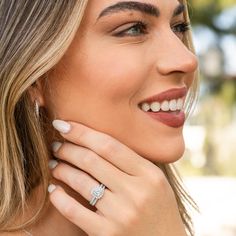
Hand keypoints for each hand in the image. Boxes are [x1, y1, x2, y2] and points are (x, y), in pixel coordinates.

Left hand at [48, 120, 186, 235]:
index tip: (64, 125)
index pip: (109, 145)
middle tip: (57, 144)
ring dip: (62, 169)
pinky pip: (75, 212)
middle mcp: (136, 192)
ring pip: (81, 183)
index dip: (82, 133)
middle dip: (68, 148)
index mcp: (149, 174)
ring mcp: (122, 215)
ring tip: (54, 163)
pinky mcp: (108, 234)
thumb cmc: (160, 209)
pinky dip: (60, 198)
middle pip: (92, 160)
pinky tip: (53, 189)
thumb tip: (98, 142)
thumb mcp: (156, 180)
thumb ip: (133, 162)